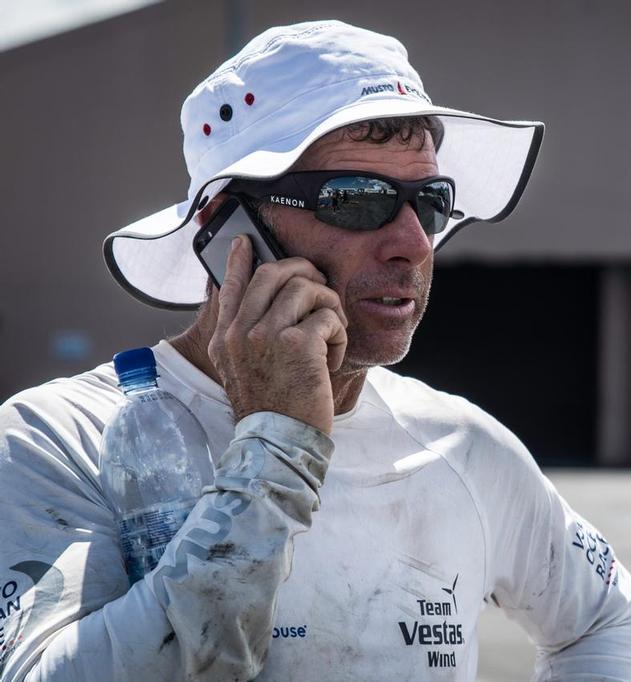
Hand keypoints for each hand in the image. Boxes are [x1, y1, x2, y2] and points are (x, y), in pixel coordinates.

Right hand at [208, 234, 346, 433]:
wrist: (277, 441)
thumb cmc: (270, 409)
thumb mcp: (242, 371)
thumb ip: (246, 338)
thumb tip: (266, 305)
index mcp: (225, 339)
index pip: (230, 287)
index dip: (238, 261)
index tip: (244, 242)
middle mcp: (241, 333)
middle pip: (272, 274)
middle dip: (305, 272)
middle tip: (320, 285)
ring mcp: (267, 336)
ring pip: (306, 289)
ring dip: (328, 306)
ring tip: (331, 331)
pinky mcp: (297, 344)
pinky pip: (328, 316)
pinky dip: (338, 333)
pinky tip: (332, 356)